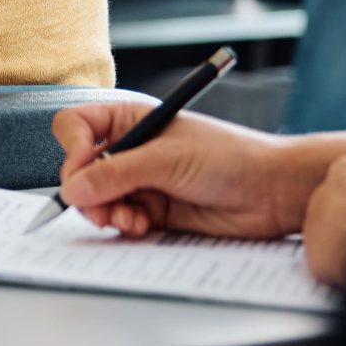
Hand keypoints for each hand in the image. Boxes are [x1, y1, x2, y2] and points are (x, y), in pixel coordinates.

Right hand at [54, 105, 327, 240]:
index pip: (76, 127)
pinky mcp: (152, 210)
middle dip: (87, 191)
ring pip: (97, 199)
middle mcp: (131, 149)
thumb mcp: (166, 160)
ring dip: (106, 212)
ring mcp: (141, 181)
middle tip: (100, 208)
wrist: (273, 193)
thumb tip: (72, 189)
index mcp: (130, 120)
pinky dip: (125, 225)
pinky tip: (142, 225)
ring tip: (129, 219)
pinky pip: (120, 219)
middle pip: (81, 169)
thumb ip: (116, 174)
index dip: (73, 148)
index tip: (83, 167)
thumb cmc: (231, 158)